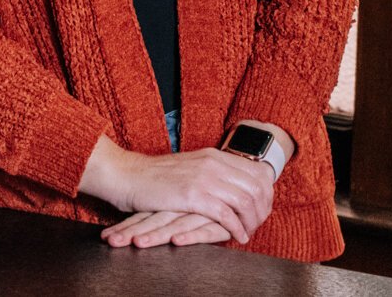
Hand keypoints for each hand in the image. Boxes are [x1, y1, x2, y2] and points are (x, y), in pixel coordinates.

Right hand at [78, 138, 274, 244]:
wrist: (128, 174)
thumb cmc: (155, 176)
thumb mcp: (189, 167)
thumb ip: (209, 172)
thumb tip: (228, 186)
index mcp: (214, 155)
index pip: (254, 171)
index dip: (264, 192)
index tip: (263, 207)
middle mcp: (213, 163)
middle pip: (255, 186)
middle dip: (262, 209)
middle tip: (260, 224)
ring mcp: (204, 178)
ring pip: (244, 201)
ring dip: (251, 221)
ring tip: (249, 233)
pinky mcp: (193, 196)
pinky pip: (225, 214)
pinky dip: (236, 228)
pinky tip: (238, 237)